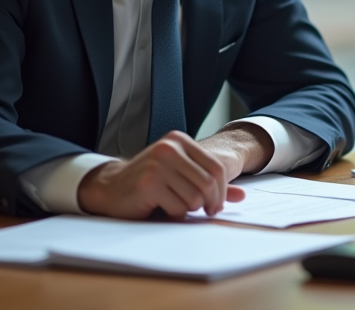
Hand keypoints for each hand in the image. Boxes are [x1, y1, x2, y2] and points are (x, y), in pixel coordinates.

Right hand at [77, 131, 246, 218]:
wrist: (112, 187)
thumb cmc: (151, 182)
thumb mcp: (182, 176)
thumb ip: (210, 182)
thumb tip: (242, 195)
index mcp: (180, 141)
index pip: (217, 167)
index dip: (223, 190)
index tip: (217, 204)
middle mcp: (169, 148)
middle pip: (209, 182)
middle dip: (211, 202)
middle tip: (206, 211)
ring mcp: (158, 164)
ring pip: (194, 197)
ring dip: (190, 208)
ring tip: (178, 205)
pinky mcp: (148, 183)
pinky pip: (177, 207)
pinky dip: (175, 213)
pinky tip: (163, 207)